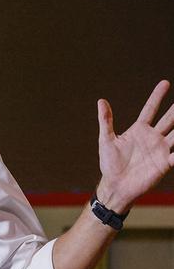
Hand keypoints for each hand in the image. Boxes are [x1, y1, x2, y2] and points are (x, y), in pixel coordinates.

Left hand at [96, 80, 173, 211]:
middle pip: (168, 119)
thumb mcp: (106, 140)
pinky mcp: (165, 163)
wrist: (116, 185)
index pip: (150, 109)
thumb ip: (106, 121)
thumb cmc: (110, 163)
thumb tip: (101, 101)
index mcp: (139, 130)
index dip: (157, 96)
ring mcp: (161, 150)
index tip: (165, 83)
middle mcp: (153, 137)